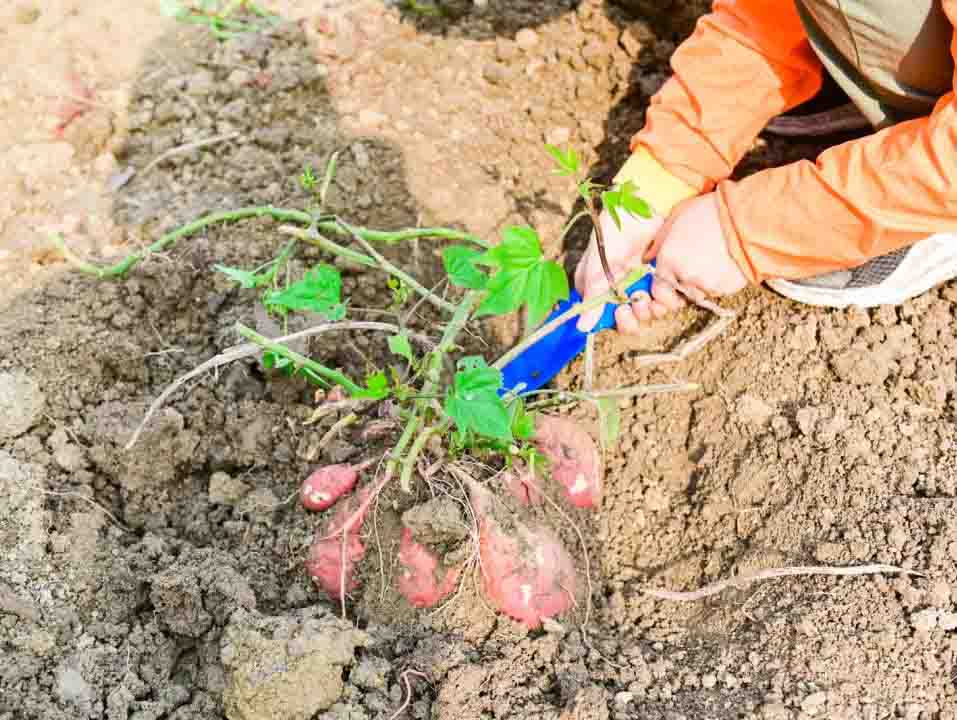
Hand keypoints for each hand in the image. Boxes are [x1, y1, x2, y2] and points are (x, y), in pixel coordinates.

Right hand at [574, 208, 664, 331]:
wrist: (642, 209)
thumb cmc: (613, 234)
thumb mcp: (598, 267)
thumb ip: (593, 298)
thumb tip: (581, 328)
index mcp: (596, 289)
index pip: (602, 318)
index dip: (612, 321)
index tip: (618, 312)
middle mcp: (616, 291)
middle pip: (626, 321)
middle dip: (632, 318)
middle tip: (634, 303)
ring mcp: (638, 286)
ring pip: (645, 314)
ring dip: (648, 310)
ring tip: (647, 295)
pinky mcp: (658, 281)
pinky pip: (663, 302)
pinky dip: (664, 301)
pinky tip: (661, 291)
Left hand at [628, 193, 746, 328]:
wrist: (745, 216)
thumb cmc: (710, 212)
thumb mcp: (676, 218)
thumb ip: (659, 242)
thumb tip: (647, 258)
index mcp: (668, 260)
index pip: (658, 291)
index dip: (664, 289)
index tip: (670, 284)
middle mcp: (683, 276)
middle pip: (678, 295)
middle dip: (683, 286)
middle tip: (695, 268)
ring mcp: (705, 284)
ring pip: (699, 293)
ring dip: (702, 284)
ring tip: (712, 261)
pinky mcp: (725, 288)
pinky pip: (717, 291)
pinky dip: (719, 282)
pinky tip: (724, 263)